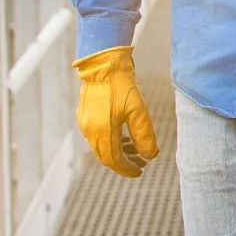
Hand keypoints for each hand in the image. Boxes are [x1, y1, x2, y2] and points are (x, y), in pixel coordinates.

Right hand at [73, 45, 158, 177]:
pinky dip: (110, 140)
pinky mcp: (84, 115)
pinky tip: (124, 137)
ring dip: (118, 151)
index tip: (140, 172)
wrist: (103, 64)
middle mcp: (90, 131)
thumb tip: (151, 156)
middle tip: (141, 163)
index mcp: (102, 132)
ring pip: (101, 147)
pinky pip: (97, 136)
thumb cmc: (122, 85)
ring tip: (136, 150)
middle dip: (124, 162)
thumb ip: (144, 136)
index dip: (127, 169)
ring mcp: (85, 123)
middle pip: (106, 156)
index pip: (114, 160)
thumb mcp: (139, 111)